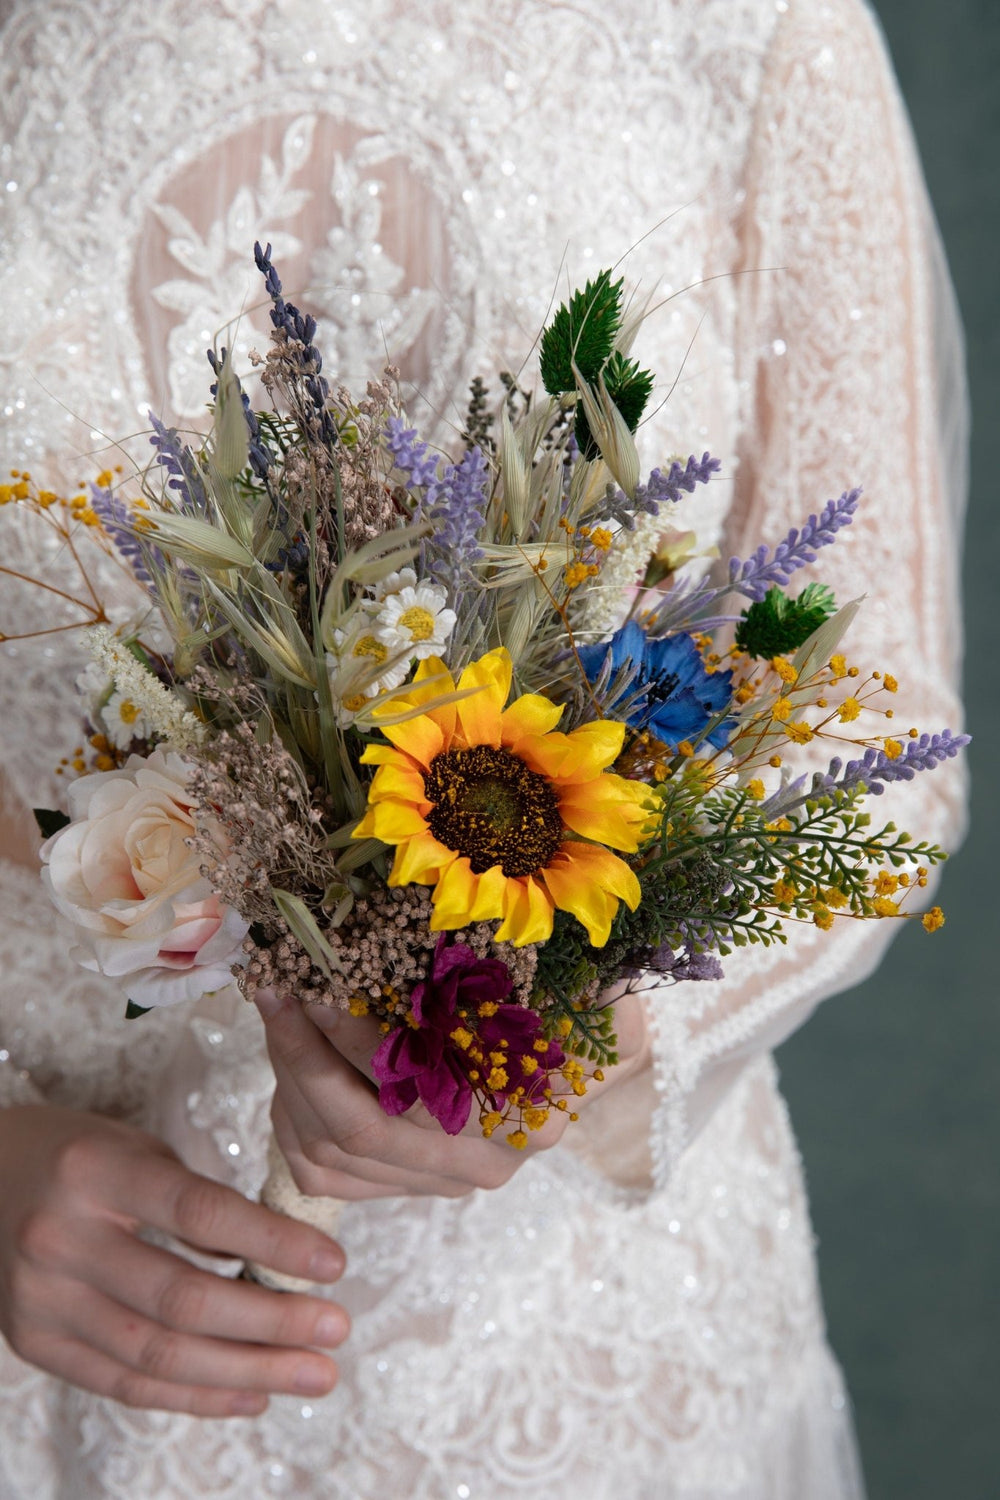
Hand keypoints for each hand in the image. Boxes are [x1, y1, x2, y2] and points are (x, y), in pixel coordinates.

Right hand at [0, 1105, 349, 1416]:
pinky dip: (195, 1395)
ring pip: (158, 1355)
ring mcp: (42, 1299)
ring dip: (247, 1372)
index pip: (199, 1213)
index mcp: (96, 1172)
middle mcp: (61, 1239)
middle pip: (183, 1299)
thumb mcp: (139, 1151)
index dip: (273, 1242)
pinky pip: (125, 1384)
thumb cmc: (79, 1156)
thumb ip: (199, 1201)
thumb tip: (280, 1261)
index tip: (334, 1264)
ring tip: (311, 1374)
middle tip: (336, 1329)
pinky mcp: (35, 1343)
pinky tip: (251, 1394)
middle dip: (272, 1323)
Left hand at [256, 982, 651, 1200]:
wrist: (580, 1055)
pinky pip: (319, 1170)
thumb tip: (533, 948)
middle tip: (277, 989)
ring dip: (290, 1076)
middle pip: (364, 1129)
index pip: (423, 1093)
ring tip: (278, 1007)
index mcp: (528, 1117)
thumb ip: (574, 977)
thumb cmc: (577, 1004)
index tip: (321, 983)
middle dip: (305, 1055)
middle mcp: (482, 1162)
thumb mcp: (588, 983)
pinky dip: (290, 1117)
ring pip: (332, 1150)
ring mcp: (436, 1181)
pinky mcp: (398, 1186)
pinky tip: (286, 1058)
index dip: (359, 1040)